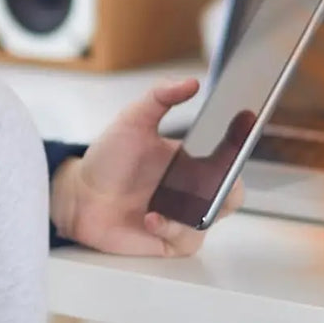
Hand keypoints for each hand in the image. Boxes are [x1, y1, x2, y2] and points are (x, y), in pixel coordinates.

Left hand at [51, 77, 245, 257]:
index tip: (244, 126)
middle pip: (232, 194)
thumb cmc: (108, 160)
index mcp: (192, 161)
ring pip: (212, 219)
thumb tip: (190, 83)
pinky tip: (152, 217)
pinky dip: (172, 228)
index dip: (241, 144)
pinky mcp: (169, 240)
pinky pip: (186, 239)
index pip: (229, 157)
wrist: (79, 195)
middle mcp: (191, 191)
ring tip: (172, 200)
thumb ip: (160, 96)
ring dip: (197, 210)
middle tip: (217, 180)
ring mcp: (182, 216)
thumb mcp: (133, 120)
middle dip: (230, 188)